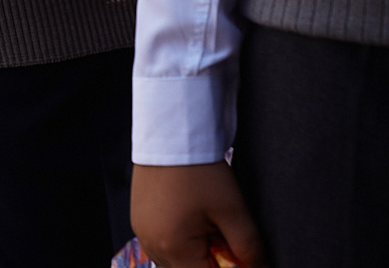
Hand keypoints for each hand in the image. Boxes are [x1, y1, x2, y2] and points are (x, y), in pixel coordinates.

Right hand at [133, 162, 265, 267]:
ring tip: (208, 226)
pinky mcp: (139, 219)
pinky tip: (192, 219)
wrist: (172, 132)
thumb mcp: (233, 210)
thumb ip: (249, 248)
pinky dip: (180, 242)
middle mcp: (151, 244)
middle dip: (209, 263)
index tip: (238, 256)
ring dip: (194, 255)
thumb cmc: (201, 170)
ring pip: (173, 262)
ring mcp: (141, 232)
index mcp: (173, 247)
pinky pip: (162, 245)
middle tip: (223, 237)